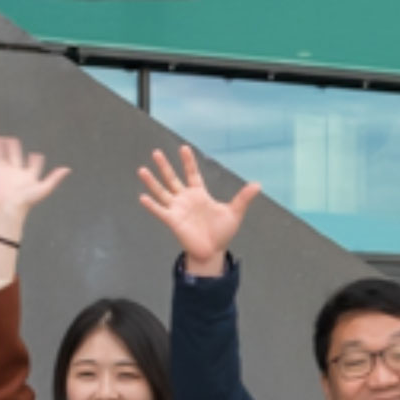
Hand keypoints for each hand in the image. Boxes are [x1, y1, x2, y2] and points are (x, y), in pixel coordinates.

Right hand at [0, 135, 70, 228]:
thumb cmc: (28, 200)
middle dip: (13, 148)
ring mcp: (5, 171)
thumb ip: (55, 178)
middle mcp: (16, 172)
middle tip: (13, 140)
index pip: (33, 165)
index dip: (35, 160)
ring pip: (2, 155)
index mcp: (28, 175)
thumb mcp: (45, 188)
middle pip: (15, 156)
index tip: (36, 156)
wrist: (11, 206)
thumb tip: (68, 169)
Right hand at [133, 143, 259, 275]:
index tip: (183, 148)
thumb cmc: (222, 233)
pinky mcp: (173, 221)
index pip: (192, 174)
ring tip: (142, 170)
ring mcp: (178, 209)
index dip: (188, 161)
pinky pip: (160, 211)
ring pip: (162, 192)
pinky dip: (151, 205)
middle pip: (172, 179)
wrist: (213, 251)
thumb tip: (257, 185)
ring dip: (152, 182)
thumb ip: (243, 198)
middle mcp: (186, 199)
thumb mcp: (234, 213)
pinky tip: (143, 197)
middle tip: (156, 153)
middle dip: (165, 166)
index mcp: (199, 194)